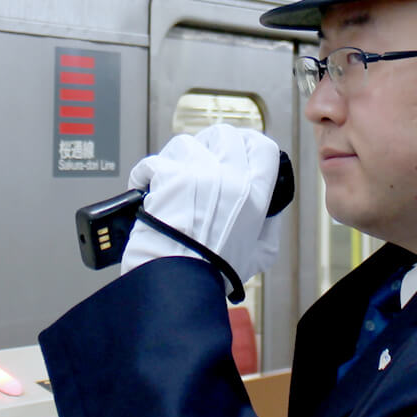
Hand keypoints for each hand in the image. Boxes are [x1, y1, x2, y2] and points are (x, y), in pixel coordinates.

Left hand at [121, 124, 281, 283]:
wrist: (181, 282)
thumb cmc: (214, 273)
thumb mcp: (260, 254)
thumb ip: (269, 226)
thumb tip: (270, 209)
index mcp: (255, 193)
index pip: (263, 147)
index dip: (249, 143)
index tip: (240, 146)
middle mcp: (230, 176)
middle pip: (226, 135)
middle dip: (212, 143)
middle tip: (202, 158)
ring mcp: (199, 173)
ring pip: (188, 143)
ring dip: (178, 157)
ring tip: (172, 174)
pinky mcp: (169, 176)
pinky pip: (154, 162)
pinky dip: (146, 173)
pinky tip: (146, 185)